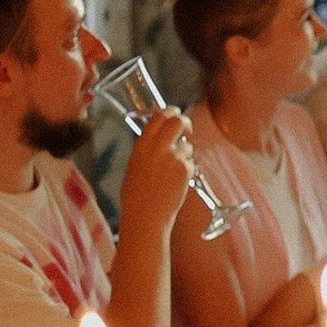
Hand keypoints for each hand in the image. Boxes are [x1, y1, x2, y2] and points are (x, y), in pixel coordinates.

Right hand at [119, 109, 195, 242]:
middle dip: (185, 121)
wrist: (146, 215)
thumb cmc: (137, 196)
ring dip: (185, 155)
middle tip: (187, 127)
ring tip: (171, 174)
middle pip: (177, 122)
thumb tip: (160, 138)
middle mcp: (158, 148)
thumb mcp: (135, 165)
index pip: (158, 117)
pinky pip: (191, 163)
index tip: (174, 112)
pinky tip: (175, 184)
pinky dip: (187, 170)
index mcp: (142, 145)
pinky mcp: (185, 169)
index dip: (169, 111)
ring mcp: (173, 158)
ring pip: (187, 146)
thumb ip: (148, 150)